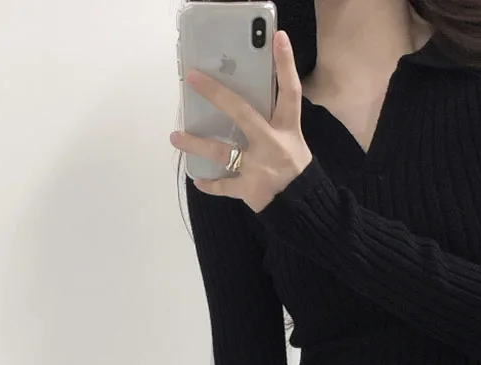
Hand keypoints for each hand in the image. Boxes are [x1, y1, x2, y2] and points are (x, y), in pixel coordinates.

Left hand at [171, 30, 312, 213]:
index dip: (286, 65)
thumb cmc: (297, 172)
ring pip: (222, 152)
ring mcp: (259, 167)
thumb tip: (240, 108)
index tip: (278, 38)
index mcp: (287, 130)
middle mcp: (272, 144)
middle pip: (241, 113)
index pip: (290, 92)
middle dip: (216, 94)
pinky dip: (210, 184)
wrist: (305, 209)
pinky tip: (197, 180)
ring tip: (176, 137)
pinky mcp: (250, 189)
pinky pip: (224, 185)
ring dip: (196, 144)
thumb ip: (272, 126)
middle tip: (192, 78)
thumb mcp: (292, 143)